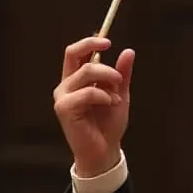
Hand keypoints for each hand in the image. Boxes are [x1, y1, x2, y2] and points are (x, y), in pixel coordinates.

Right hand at [53, 36, 134, 177]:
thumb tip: (129, 51)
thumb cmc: (109, 125)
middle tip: (119, 78)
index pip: (75, 52)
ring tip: (117, 98)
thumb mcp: (120, 95)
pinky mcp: (64, 109)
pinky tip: (110, 104)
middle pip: (77, 56)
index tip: (108, 42)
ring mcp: (63, 97)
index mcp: (75, 80)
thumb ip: (122, 74)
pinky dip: (104, 96)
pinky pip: (87, 92)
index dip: (89, 42)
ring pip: (86, 72)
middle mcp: (65, 85)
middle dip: (103, 64)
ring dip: (108, 81)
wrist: (105, 151)